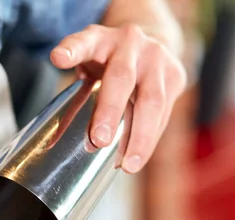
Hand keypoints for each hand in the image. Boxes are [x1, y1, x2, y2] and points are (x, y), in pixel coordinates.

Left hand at [50, 24, 186, 172]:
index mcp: (100, 39)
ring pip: (152, 100)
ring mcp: (157, 58)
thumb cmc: (109, 60)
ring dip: (140, 136)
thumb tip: (58, 139)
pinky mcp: (176, 75)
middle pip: (121, 78)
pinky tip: (138, 158)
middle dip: (110, 111)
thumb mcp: (87, 62)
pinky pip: (164, 112)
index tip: (58, 58)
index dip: (71, 50)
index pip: (83, 43)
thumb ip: (73, 91)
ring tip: (128, 165)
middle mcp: (131, 43)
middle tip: (99, 141)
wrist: (151, 42)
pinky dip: (151, 138)